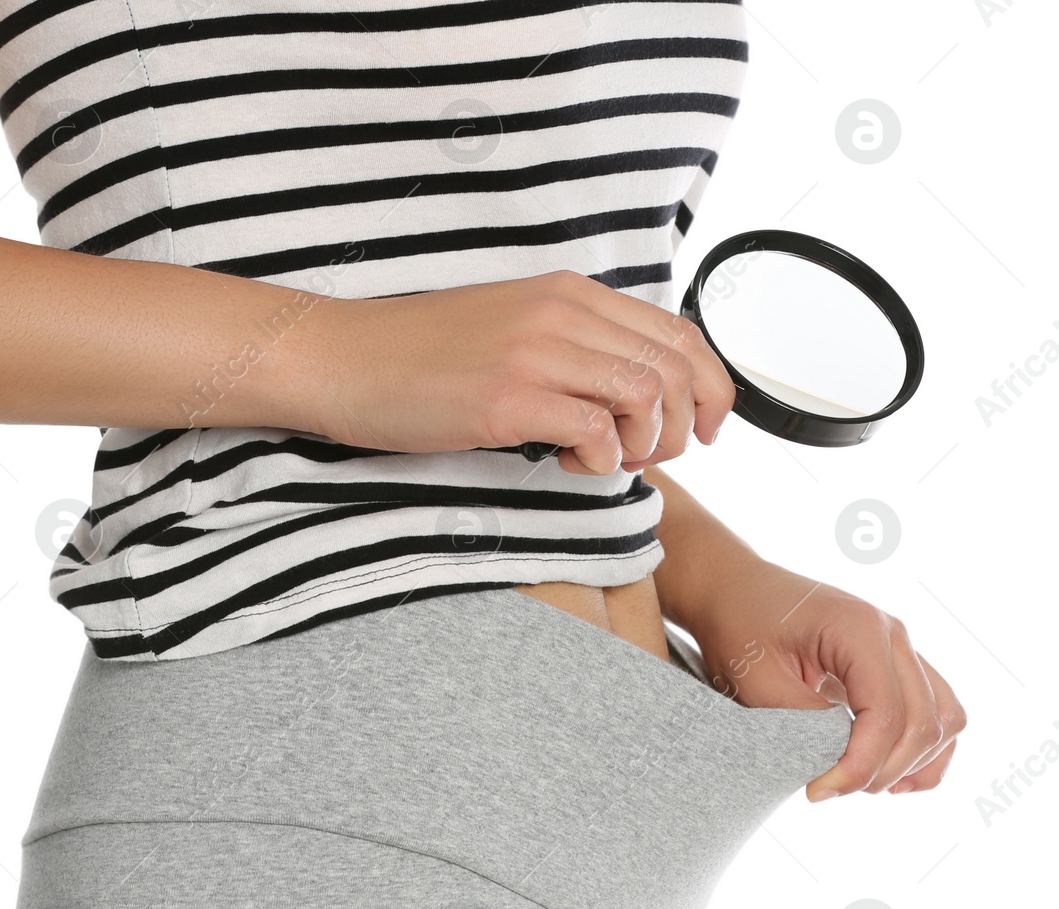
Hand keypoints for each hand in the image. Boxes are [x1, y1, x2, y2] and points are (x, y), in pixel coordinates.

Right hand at [316, 270, 735, 473]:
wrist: (345, 359)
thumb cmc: (417, 357)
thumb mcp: (511, 330)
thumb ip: (571, 347)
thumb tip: (627, 395)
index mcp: (569, 294)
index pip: (679, 333)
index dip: (713, 388)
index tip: (707, 428)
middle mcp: (562, 313)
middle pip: (676, 369)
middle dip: (684, 427)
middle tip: (652, 458)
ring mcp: (535, 353)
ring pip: (645, 398)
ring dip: (643, 446)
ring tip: (607, 462)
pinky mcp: (507, 398)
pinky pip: (595, 431)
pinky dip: (601, 460)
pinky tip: (569, 465)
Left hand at [683, 559, 966, 800]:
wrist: (733, 589)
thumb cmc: (737, 626)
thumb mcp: (756, 680)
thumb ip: (801, 723)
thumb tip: (840, 764)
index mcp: (859, 629)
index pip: (886, 713)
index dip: (860, 764)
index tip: (818, 791)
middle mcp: (893, 635)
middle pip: (923, 722)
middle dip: (881, 770)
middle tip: (826, 790)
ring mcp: (901, 648)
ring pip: (944, 719)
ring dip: (911, 763)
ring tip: (859, 786)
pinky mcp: (897, 664)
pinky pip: (937, 711)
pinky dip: (924, 749)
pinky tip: (890, 776)